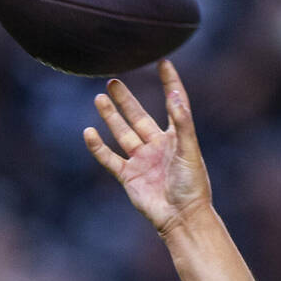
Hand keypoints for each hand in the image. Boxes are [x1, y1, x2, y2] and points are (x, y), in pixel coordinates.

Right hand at [83, 61, 210, 238]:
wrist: (181, 218)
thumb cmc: (191, 185)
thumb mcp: (189, 150)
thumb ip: (182, 122)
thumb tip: (174, 95)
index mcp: (176, 139)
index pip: (173, 105)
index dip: (170, 84)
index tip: (164, 63)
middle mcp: (157, 147)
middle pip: (138, 117)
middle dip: (126, 100)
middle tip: (113, 81)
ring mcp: (142, 161)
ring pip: (122, 134)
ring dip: (111, 116)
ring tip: (100, 97)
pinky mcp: (129, 176)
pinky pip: (110, 158)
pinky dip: (98, 146)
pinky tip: (89, 132)